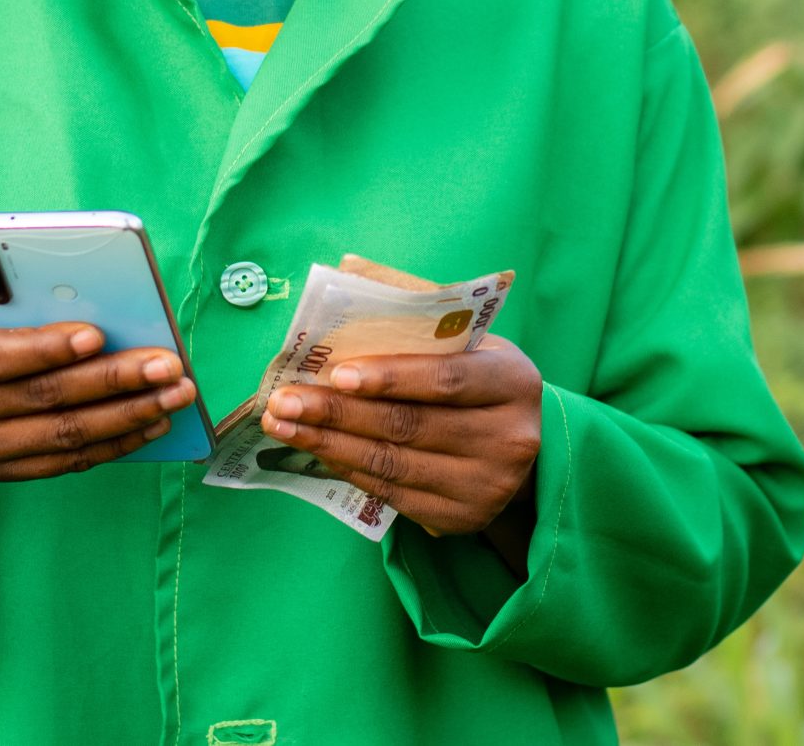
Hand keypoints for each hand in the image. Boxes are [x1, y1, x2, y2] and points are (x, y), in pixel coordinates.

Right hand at [0, 267, 196, 538]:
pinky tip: (150, 423)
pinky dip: (112, 444)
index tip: (97, 334)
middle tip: (167, 364)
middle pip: (39, 399)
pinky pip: (62, 462)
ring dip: (125, 417)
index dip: (44, 347)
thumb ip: (0, 278)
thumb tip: (75, 276)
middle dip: (111, 381)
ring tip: (174, 394)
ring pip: (59, 436)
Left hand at [258, 336, 543, 543]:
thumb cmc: (480, 381)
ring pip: (393, 464)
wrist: (522, 445)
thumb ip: (422, 327)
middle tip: (284, 401)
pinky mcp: (464, 519)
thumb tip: (346, 285)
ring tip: (282, 426)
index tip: (336, 373)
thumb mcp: (471, 345)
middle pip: (409, 425)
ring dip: (328, 445)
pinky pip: (393, 494)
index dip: (391, 376)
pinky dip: (349, 470)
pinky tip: (316, 451)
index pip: (447, 379)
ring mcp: (487, 486)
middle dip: (338, 412)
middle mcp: (510, 439)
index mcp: (514, 383)